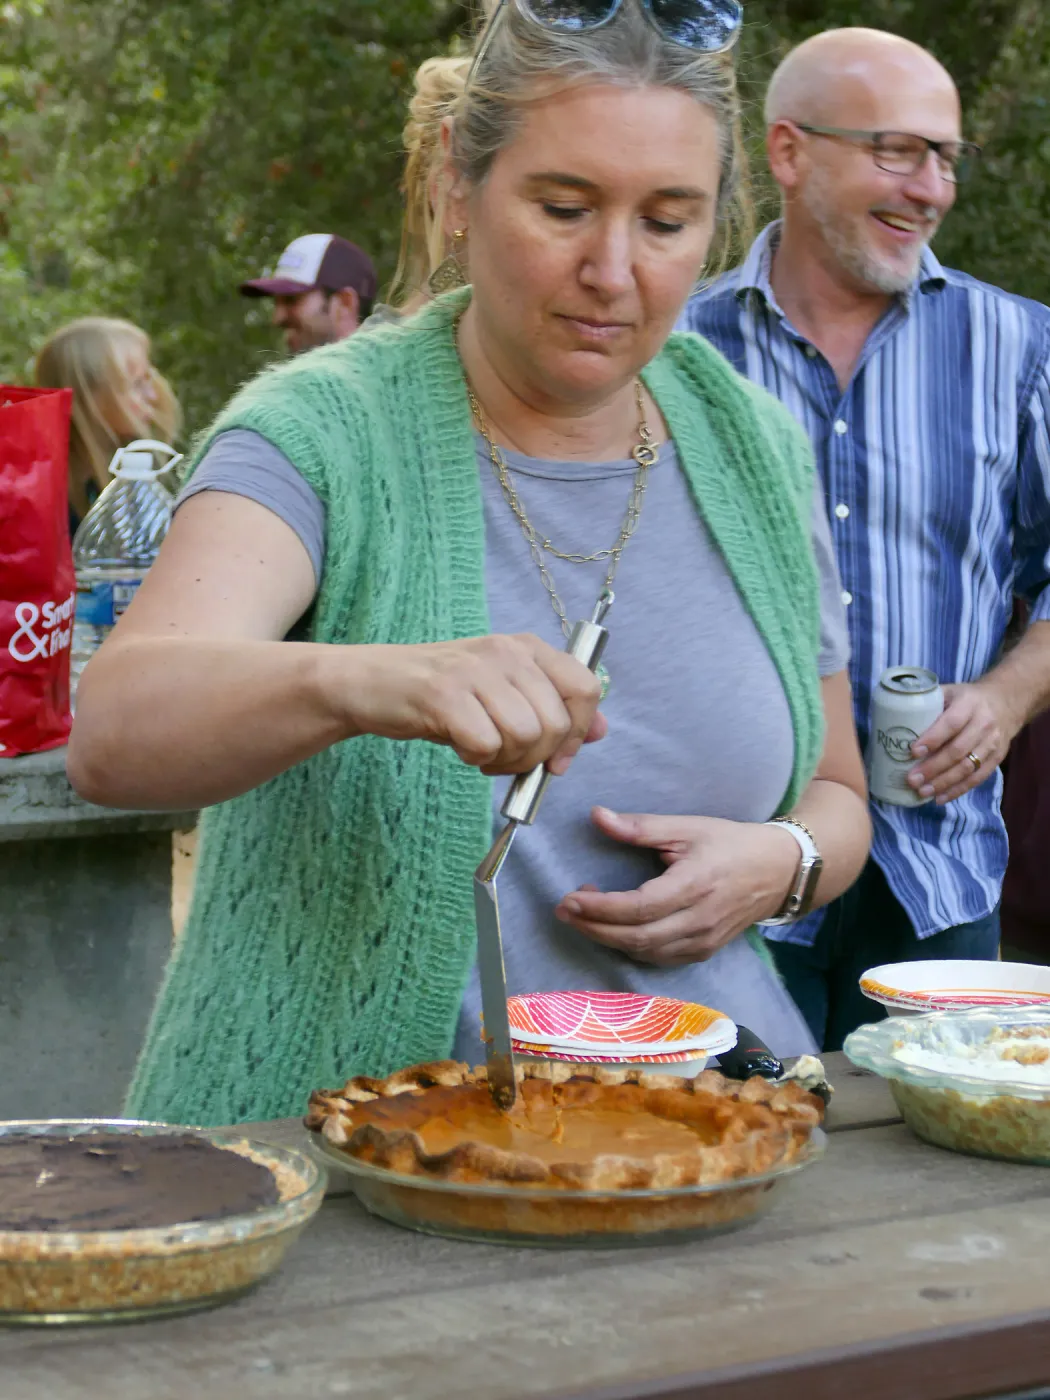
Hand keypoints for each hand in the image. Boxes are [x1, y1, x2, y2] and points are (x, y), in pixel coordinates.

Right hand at [337, 633, 604, 775]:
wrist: (370, 683)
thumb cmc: (441, 694)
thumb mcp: (503, 693)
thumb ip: (552, 707)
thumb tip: (601, 730)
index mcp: (527, 648)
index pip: (585, 688)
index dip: (578, 734)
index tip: (556, 759)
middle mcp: (506, 652)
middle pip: (556, 724)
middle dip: (535, 757)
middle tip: (504, 756)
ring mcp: (475, 671)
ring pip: (525, 736)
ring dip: (504, 760)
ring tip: (480, 750)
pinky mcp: (444, 695)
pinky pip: (485, 744)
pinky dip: (476, 758)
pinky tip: (460, 746)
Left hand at [553, 807, 800, 965]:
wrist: (778, 871)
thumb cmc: (731, 844)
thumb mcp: (688, 827)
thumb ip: (641, 827)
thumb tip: (598, 816)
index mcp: (695, 885)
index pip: (639, 907)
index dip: (600, 908)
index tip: (570, 898)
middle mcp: (699, 920)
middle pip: (637, 937)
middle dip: (594, 927)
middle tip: (565, 911)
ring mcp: (703, 941)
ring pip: (646, 952)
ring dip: (608, 939)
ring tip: (582, 917)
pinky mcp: (704, 951)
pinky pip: (660, 958)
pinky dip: (631, 947)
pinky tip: (613, 930)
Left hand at [907, 680, 1019, 804]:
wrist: (1006, 703)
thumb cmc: (967, 698)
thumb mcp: (950, 692)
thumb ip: (927, 703)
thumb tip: (892, 720)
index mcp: (969, 704)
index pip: (951, 723)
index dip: (932, 739)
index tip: (913, 752)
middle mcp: (984, 724)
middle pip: (958, 750)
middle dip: (933, 767)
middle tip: (911, 779)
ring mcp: (993, 743)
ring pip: (968, 767)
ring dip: (943, 783)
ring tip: (922, 792)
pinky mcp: (997, 758)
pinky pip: (977, 778)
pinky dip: (958, 790)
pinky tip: (940, 797)